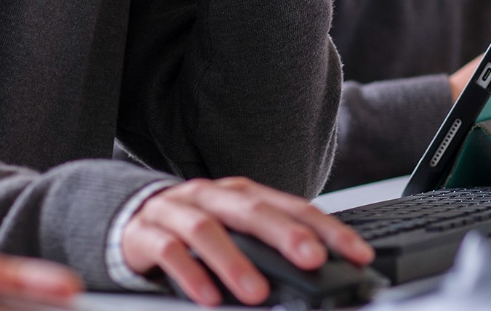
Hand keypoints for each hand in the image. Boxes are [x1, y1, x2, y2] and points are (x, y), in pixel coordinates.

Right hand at [118, 177, 373, 306]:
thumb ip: (272, 247)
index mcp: (239, 193)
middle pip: (249, 208)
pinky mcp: (144, 233)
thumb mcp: (236, 233)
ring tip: (256, 292)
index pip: (290, 205)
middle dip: (283, 234)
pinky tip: (208, 297)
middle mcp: (209, 195)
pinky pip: (167, 250)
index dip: (327, 229)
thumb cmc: (196, 230)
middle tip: (311, 259)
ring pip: (205, 228)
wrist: (132, 220)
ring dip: (233, 260)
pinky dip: (189, 273)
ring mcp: (175, 211)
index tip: (358, 254)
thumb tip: (322, 274)